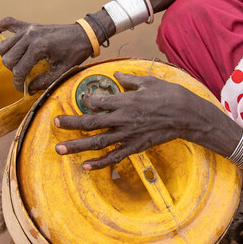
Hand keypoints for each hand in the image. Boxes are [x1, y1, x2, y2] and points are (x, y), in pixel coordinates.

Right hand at [0, 17, 93, 92]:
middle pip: (7, 58)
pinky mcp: (28, 25)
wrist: (83, 35)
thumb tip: (29, 89)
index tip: (23, 89)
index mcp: (38, 48)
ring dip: (8, 56)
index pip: (18, 70)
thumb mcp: (62, 71)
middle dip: (14, 70)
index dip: (18, 83)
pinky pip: (7, 22)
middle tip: (25, 75)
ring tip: (19, 62)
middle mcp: (30, 36)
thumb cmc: (75, 52)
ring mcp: (28, 29)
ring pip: (4, 45)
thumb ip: (43, 81)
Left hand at [52, 72, 222, 169]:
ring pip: (98, 142)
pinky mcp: (135, 146)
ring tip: (60, 149)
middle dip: (71, 124)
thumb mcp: (149, 81)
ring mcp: (128, 135)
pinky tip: (85, 166)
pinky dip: (100, 163)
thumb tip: (116, 76)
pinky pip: (114, 156)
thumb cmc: (170, 95)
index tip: (79, 100)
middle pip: (91, 123)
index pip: (98, 102)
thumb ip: (129, 80)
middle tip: (55, 124)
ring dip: (77, 146)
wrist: (187, 115)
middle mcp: (123, 119)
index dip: (85, 101)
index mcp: (125, 101)